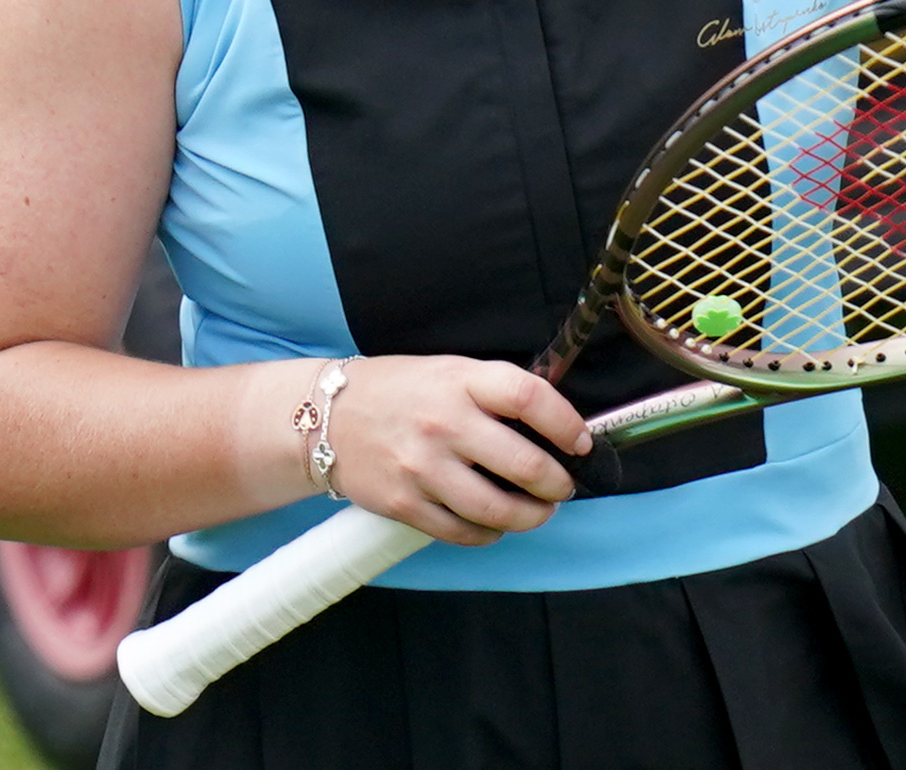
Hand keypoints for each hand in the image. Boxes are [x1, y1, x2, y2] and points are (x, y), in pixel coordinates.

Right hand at [317, 355, 591, 545]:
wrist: (325, 416)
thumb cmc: (398, 391)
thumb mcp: (448, 371)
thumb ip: (494, 393)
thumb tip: (554, 425)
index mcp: (459, 381)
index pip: (529, 397)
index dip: (566, 423)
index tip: (581, 442)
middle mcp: (443, 423)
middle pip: (524, 465)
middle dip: (557, 484)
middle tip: (562, 486)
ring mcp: (423, 468)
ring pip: (498, 510)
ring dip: (531, 517)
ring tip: (538, 511)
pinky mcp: (405, 504)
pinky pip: (464, 532)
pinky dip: (489, 533)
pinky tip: (494, 523)